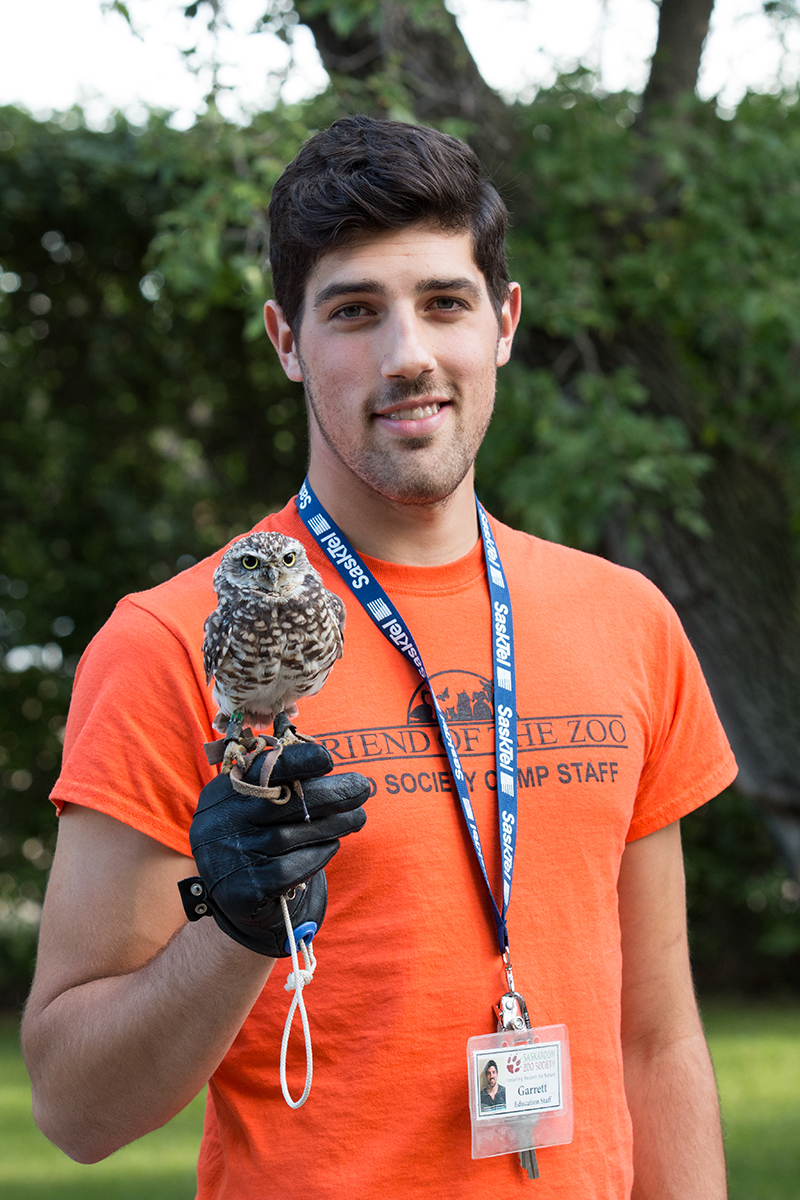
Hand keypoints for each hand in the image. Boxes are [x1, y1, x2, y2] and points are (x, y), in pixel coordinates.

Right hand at [179, 742, 367, 957]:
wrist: (235, 895)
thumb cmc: (255, 836)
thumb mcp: (255, 805)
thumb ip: (281, 785)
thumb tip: (328, 766)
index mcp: (222, 793)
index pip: (259, 771)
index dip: (295, 762)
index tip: (328, 758)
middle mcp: (218, 823)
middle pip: (280, 803)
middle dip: (328, 793)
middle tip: (362, 788)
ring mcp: (226, 859)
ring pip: (289, 836)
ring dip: (332, 825)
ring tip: (358, 817)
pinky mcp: (242, 891)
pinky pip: (289, 870)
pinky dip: (317, 855)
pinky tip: (332, 846)